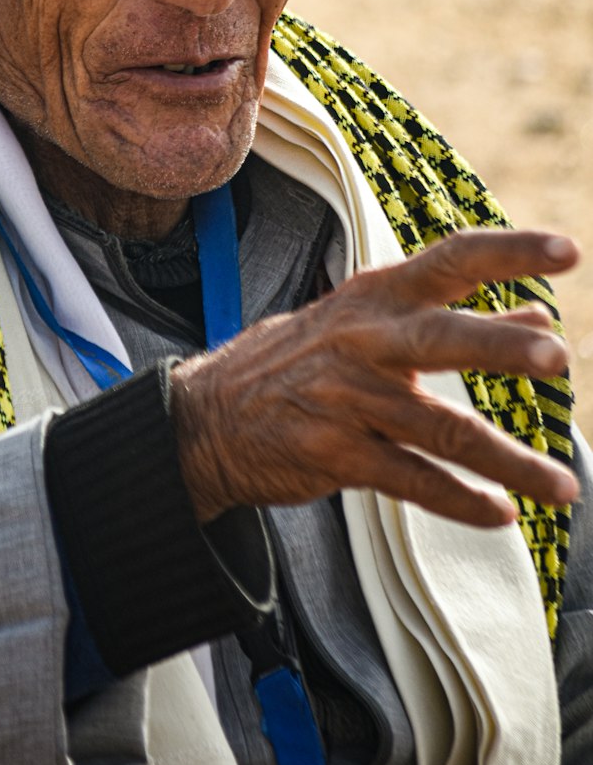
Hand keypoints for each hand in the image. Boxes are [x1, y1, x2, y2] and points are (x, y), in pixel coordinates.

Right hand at [170, 229, 579, 525]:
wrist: (207, 416)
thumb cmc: (303, 362)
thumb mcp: (369, 322)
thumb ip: (453, 319)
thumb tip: (541, 318)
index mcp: (376, 295)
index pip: (451, 261)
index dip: (509, 253)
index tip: (566, 252)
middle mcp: (364, 340)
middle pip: (443, 339)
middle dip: (502, 348)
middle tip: (559, 359)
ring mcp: (347, 398)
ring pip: (441, 429)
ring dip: (509, 461)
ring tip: (561, 486)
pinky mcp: (335, 454)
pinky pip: (411, 480)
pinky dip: (460, 500)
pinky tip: (500, 513)